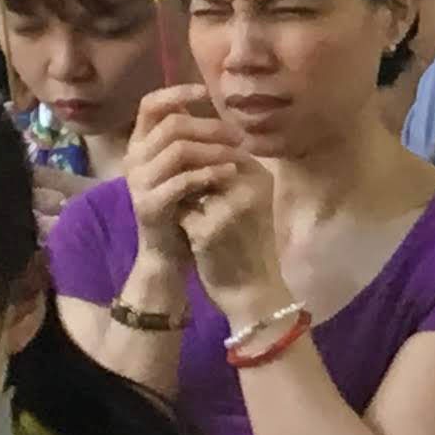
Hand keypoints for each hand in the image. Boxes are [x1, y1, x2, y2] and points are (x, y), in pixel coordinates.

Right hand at [116, 83, 248, 261]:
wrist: (167, 249)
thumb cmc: (181, 200)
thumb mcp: (184, 163)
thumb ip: (189, 135)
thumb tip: (207, 97)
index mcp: (140, 143)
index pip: (150, 105)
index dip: (177, 92)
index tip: (206, 91)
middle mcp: (133, 159)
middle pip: (172, 124)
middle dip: (211, 126)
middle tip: (239, 136)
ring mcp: (138, 183)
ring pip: (178, 149)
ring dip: (214, 149)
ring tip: (239, 156)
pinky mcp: (149, 205)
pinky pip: (181, 181)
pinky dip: (209, 174)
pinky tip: (230, 173)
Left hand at [179, 150, 287, 319]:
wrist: (254, 289)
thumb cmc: (251, 242)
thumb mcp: (251, 201)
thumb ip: (231, 174)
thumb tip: (195, 148)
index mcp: (261, 176)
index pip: (222, 145)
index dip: (199, 150)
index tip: (184, 163)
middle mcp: (249, 186)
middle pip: (203, 161)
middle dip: (186, 169)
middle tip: (173, 180)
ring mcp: (230, 208)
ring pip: (189, 183)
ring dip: (180, 192)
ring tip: (178, 202)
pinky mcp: (210, 231)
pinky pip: (181, 212)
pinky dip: (178, 217)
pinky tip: (181, 227)